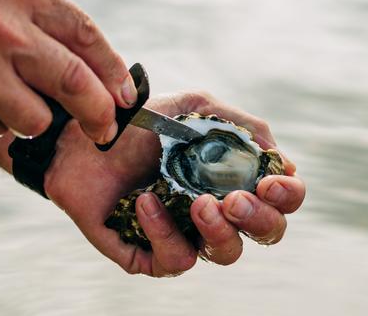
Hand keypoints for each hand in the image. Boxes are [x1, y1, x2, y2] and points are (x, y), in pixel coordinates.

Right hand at [0, 0, 135, 142]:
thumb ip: (40, 23)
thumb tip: (92, 70)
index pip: (87, 35)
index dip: (114, 71)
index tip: (125, 95)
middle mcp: (2, 30)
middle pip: (76, 83)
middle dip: (99, 114)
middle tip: (104, 129)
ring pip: (38, 119)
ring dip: (33, 118)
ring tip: (1, 95)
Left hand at [42, 92, 304, 276]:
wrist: (80, 137)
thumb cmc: (139, 123)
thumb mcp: (193, 108)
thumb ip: (240, 125)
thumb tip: (280, 159)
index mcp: (234, 176)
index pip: (280, 198)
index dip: (287, 195)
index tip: (270, 181)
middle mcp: (218, 209)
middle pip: (267, 233)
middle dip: (260, 218)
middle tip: (234, 198)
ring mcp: (187, 233)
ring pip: (228, 254)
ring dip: (220, 231)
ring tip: (198, 203)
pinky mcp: (151, 254)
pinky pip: (176, 260)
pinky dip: (165, 232)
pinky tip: (146, 201)